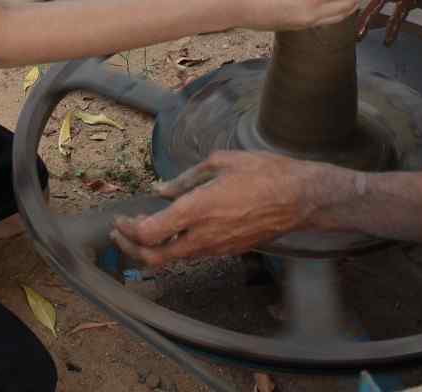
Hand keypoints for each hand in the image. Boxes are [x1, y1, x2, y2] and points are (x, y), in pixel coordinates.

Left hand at [110, 151, 324, 266]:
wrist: (300, 198)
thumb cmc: (264, 173)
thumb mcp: (220, 162)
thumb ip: (186, 178)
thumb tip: (161, 190)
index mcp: (198, 209)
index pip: (150, 234)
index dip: (129, 230)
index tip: (121, 219)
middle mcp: (204, 235)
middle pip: (155, 258)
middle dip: (130, 248)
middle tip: (120, 233)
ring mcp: (217, 247)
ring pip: (173, 260)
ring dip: (151, 250)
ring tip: (140, 231)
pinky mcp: (228, 251)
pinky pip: (193, 256)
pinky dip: (174, 248)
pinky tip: (171, 231)